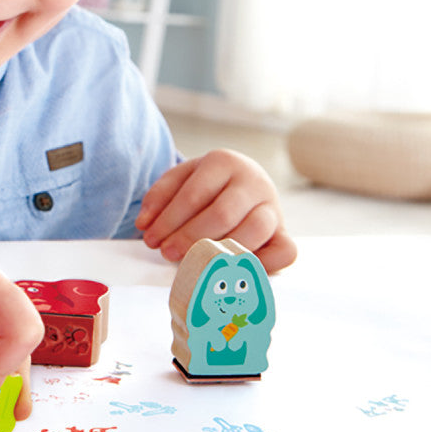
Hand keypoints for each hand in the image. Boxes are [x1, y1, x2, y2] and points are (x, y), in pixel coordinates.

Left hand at [134, 149, 296, 272]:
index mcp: (224, 162)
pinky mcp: (285, 232)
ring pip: (254, 231)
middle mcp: (253, 181)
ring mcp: (273, 207)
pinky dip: (264, 264)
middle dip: (190, 238)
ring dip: (221, 252)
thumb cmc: (206, 184)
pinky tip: (234, 270)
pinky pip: (285, 251)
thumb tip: (144, 224)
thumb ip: (159, 197)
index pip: (194, 195)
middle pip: (222, 214)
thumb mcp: (180, 179)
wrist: (243, 180)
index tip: (151, 239)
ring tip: (195, 263)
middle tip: (167, 253)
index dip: (169, 220)